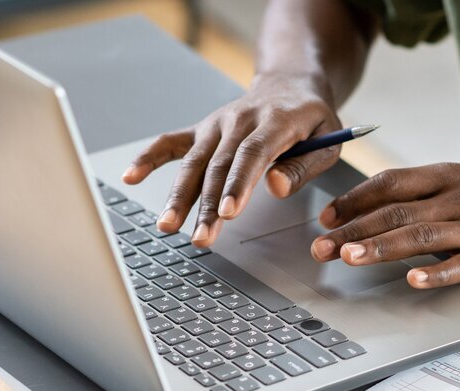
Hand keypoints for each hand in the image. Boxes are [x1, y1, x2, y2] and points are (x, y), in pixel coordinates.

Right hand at [121, 73, 343, 246]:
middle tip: (201, 238)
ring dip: (179, 196)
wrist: (290, 84)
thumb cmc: (312, 119)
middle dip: (206, 205)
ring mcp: (217, 124)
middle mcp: (240, 120)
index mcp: (275, 120)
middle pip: (219, 166)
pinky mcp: (202, 129)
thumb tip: (276, 188)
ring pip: (194, 162)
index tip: (228, 213)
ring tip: (167, 226)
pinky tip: (130, 176)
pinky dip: (149, 157)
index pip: (252, 154)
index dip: (238, 184)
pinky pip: (171, 142)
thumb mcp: (328, 140)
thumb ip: (305, 165)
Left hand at [310, 163, 459, 287]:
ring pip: (421, 236)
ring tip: (349, 258)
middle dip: (354, 229)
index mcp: (450, 175)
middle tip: (321, 247)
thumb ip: (430, 195)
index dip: (355, 200)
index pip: (391, 183)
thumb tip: (380, 210)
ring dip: (381, 247)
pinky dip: (435, 274)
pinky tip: (411, 281)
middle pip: (397, 212)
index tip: (327, 217)